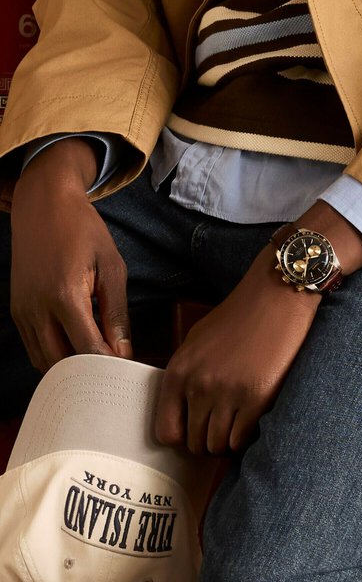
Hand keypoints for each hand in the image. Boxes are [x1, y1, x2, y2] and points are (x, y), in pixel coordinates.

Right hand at [10, 138, 131, 371]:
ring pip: (44, 361)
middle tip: (112, 375)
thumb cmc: (83, 231)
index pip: (87, 349)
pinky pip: (34, 348)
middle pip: (62, 364)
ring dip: (70, 370)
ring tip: (97, 367)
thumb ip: (116, 313)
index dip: (108, 367)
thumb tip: (123, 351)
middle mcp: (38, 308)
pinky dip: (54, 357)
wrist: (43, 205)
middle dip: (88, 375)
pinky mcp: (17, 311)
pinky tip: (76, 353)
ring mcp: (23, 311)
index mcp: (65, 296)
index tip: (125, 372)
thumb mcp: (112, 267)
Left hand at [155, 245, 321, 454]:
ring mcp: (227, 394)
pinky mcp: (256, 399)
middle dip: (207, 441)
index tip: (195, 432)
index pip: (166, 431)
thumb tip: (181, 413)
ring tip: (237, 424)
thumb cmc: (237, 317)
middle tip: (221, 429)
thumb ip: (184, 375)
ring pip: (218, 446)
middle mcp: (198, 386)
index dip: (181, 438)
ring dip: (227, 442)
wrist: (275, 299)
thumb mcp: (196, 341)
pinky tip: (251, 421)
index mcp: (178, 371)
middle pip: (194, 443)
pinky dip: (245, 438)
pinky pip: (242, 440)